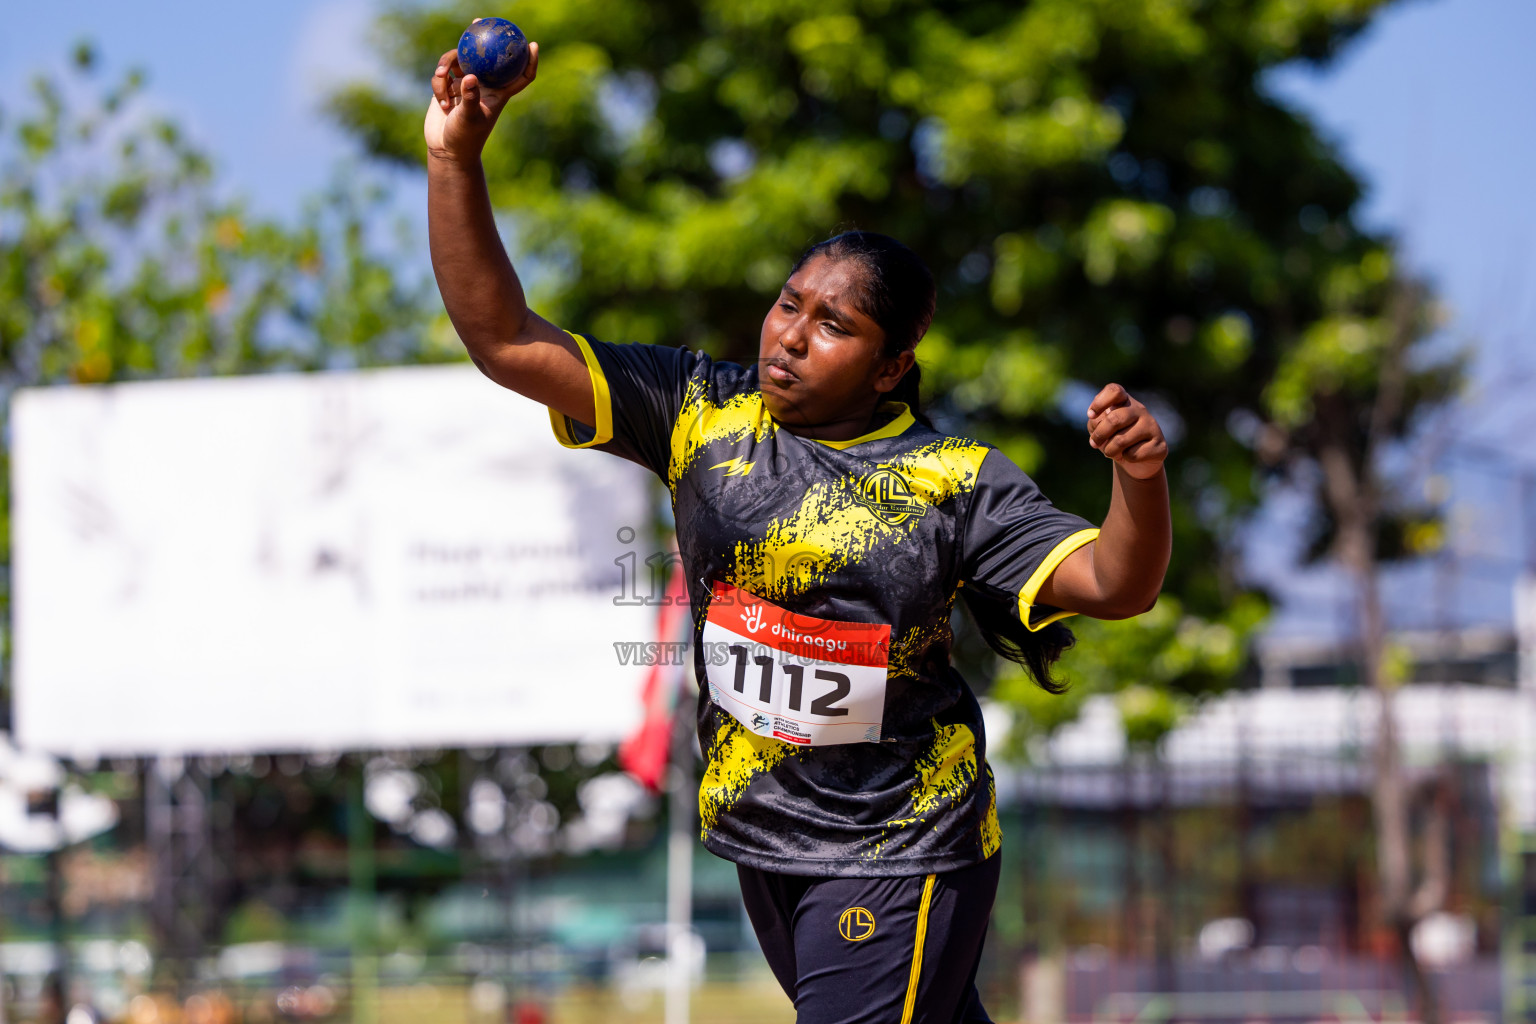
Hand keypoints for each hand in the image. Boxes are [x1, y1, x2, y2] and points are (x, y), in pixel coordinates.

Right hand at [423, 31, 539, 161]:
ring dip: (446, 65)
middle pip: (486, 58)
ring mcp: (465, 86)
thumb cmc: (465, 138)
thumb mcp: (469, 118)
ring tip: (441, 75)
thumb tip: (470, 77)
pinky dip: (438, 83)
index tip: (531, 44)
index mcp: (498, 93)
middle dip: (483, 39)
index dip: (529, 60)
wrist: (446, 149)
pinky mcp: (448, 88)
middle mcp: (483, 86)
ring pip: (458, 61)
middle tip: (478, 21)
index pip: (519, 75)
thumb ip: (469, 97)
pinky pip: (442, 74)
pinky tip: (440, 102)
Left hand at [1086, 383, 1167, 479]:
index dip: (1100, 402)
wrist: (1135, 461)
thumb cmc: (1113, 439)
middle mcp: (1140, 410)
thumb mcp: (1099, 429)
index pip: (1114, 391)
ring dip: (1109, 450)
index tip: (1091, 415)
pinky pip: (1133, 454)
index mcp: (1125, 401)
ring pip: (1122, 440)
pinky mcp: (1160, 445)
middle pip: (1114, 419)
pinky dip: (1125, 458)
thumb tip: (1099, 428)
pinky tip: (1131, 456)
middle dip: (1100, 435)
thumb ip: (1096, 424)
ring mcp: (1152, 426)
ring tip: (1111, 452)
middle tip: (1094, 443)